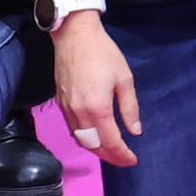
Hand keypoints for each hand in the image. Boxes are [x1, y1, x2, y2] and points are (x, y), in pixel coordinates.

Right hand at [53, 12, 140, 166]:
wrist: (74, 35)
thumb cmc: (103, 53)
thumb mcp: (124, 78)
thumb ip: (129, 107)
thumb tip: (135, 131)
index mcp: (97, 107)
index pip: (110, 141)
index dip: (122, 155)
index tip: (133, 160)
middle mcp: (79, 113)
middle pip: (93, 146)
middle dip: (109, 157)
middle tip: (124, 160)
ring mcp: (67, 109)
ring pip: (80, 140)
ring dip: (96, 150)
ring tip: (111, 152)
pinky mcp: (60, 103)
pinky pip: (72, 130)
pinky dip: (84, 139)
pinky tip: (94, 137)